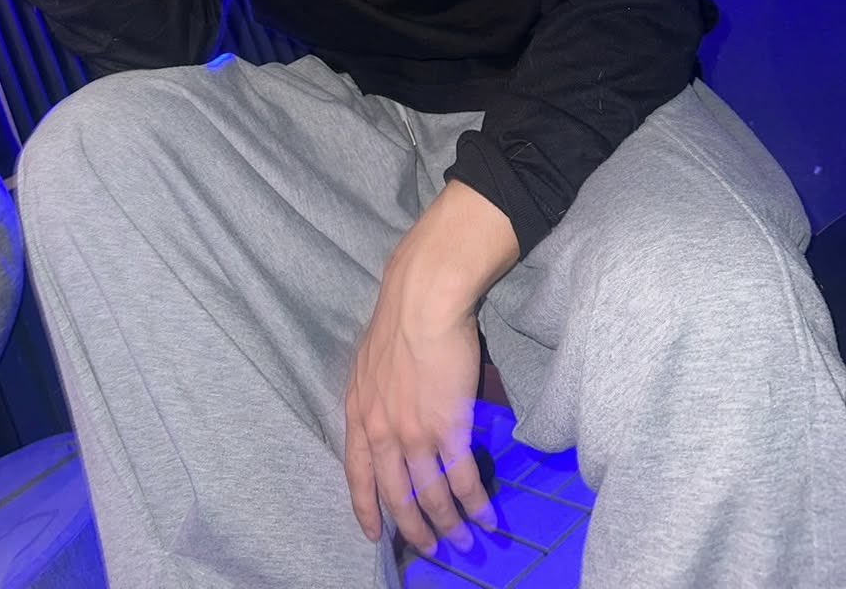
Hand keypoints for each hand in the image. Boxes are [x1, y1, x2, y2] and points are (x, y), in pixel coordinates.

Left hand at [344, 254, 496, 555]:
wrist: (423, 298)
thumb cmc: (400, 318)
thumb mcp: (370, 364)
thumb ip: (377, 397)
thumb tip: (395, 414)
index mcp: (358, 413)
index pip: (358, 475)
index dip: (366, 509)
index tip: (373, 534)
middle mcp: (381, 431)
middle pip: (396, 496)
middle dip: (414, 529)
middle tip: (431, 548)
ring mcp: (414, 433)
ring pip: (431, 496)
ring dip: (449, 525)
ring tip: (464, 541)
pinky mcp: (448, 428)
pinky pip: (462, 480)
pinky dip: (476, 504)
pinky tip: (487, 517)